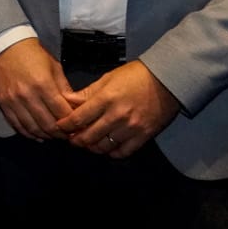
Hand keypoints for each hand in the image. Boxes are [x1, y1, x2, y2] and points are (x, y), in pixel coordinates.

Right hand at [0, 38, 78, 139]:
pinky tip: (38, 135)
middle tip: (69, 135)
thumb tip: (75, 107)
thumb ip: (64, 89)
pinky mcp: (3, 104)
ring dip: (46, 135)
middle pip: (48, 124)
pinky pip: (17, 125)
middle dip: (61, 133)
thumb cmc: (32, 54)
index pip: (62, 112)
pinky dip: (29, 133)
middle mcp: (28, 95)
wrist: (5, 47)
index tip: (79, 126)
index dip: (73, 123)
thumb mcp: (54, 67)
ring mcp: (14, 101)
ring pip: (33, 128)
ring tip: (54, 136)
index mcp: (43, 84)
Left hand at [54, 61, 182, 157]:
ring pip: (103, 147)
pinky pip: (122, 152)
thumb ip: (86, 93)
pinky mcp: (144, 136)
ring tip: (88, 142)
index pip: (78, 118)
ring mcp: (131, 128)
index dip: (65, 126)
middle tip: (71, 138)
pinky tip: (107, 147)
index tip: (59, 127)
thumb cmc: (136, 76)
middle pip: (88, 137)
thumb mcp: (108, 78)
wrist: (168, 80)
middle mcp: (117, 116)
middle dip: (76, 140)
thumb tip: (66, 100)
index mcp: (106, 99)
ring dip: (92, 147)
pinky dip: (111, 152)